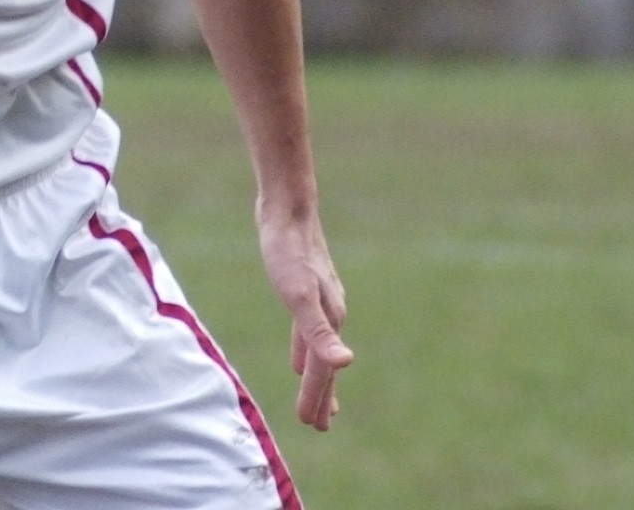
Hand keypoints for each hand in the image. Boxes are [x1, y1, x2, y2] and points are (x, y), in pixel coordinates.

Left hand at [256, 205, 352, 430]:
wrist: (288, 208)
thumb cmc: (288, 251)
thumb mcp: (298, 295)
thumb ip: (318, 332)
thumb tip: (345, 364)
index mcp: (329, 319)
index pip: (322, 369)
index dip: (316, 397)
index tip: (312, 425)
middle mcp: (330, 313)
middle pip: (325, 364)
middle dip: (323, 395)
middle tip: (320, 426)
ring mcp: (320, 301)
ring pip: (318, 349)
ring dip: (317, 376)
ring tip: (319, 399)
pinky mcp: (306, 288)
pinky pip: (307, 330)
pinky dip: (304, 349)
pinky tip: (297, 357)